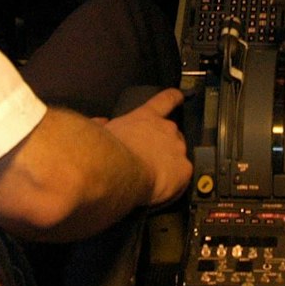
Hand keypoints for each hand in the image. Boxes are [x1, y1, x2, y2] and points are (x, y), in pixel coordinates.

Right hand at [103, 88, 191, 205]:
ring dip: (169, 164)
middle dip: (165, 145)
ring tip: (155, 179)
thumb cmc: (107, 150)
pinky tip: (162, 190)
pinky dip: (174, 184)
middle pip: (173, 134)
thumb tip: (100, 122)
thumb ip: (103, 126)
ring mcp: (178, 148)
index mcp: (146, 116)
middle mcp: (166, 128)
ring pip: (178, 156)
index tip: (180, 96)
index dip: (173, 98)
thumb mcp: (102, 132)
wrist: (118, 170)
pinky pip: (182, 177)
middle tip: (151, 160)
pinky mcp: (184, 169)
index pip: (164, 100)